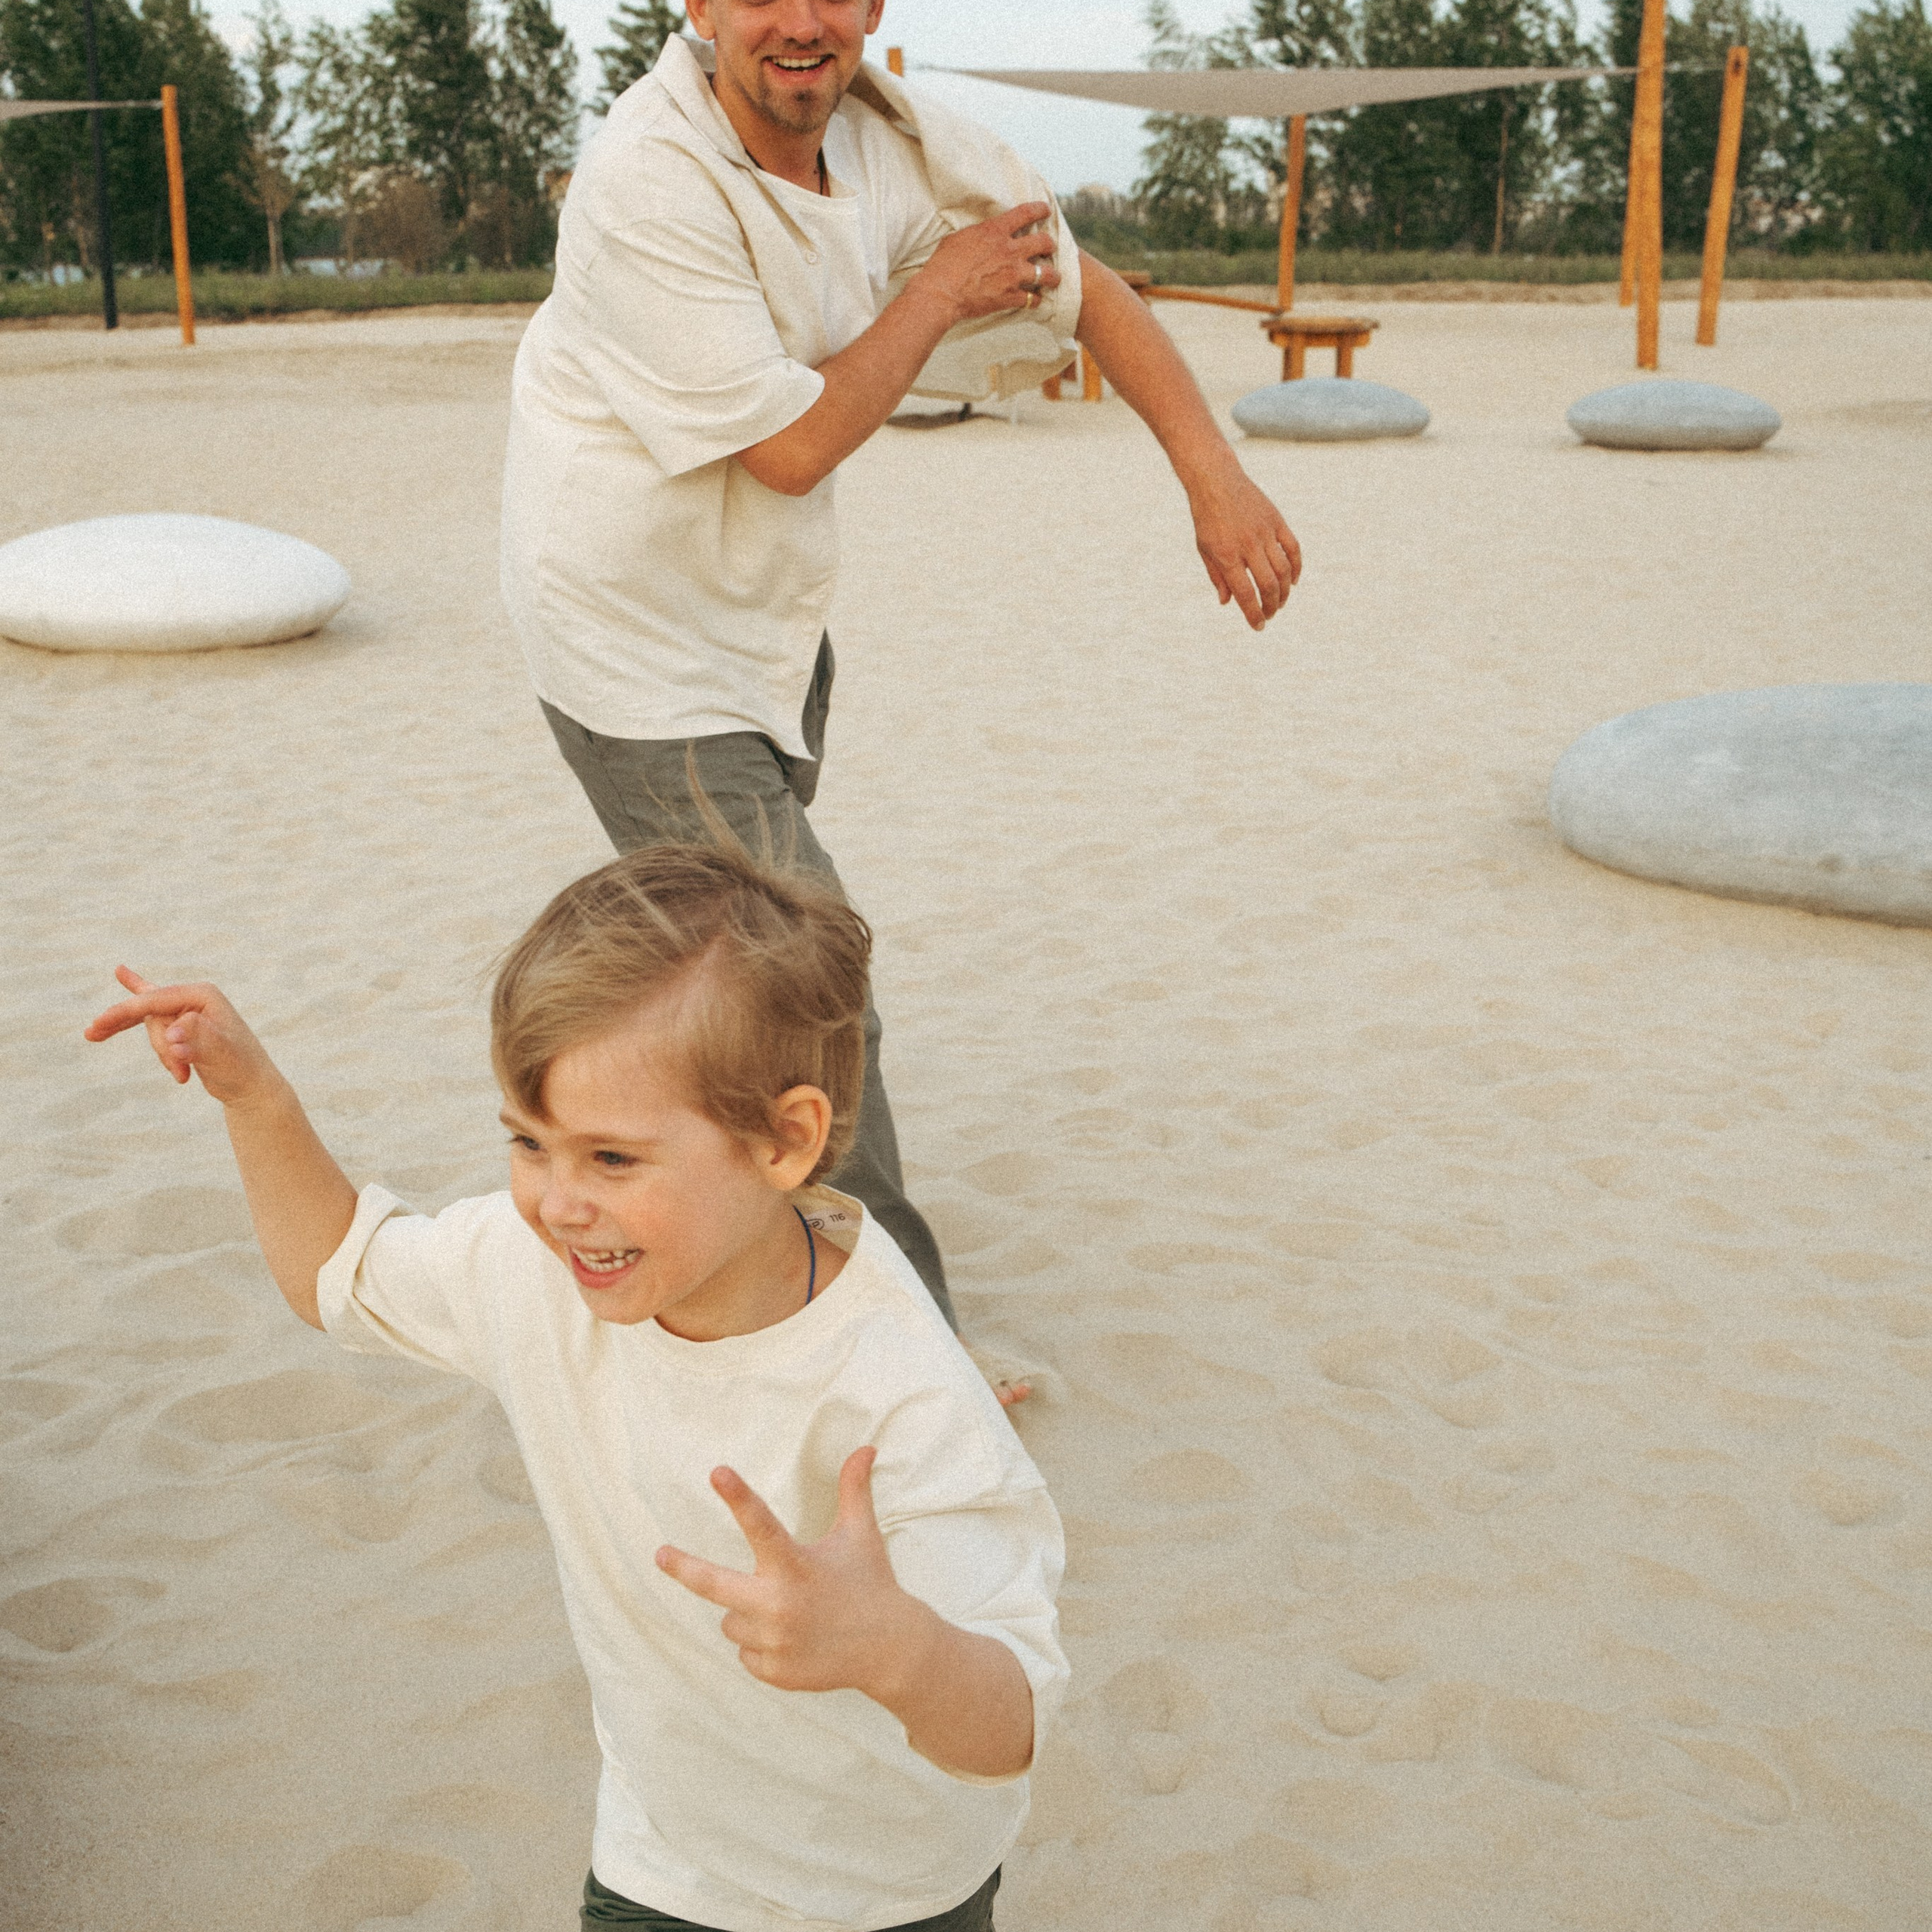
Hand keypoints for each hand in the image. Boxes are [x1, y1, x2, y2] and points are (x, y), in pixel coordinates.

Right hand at [84, 966, 282, 1105]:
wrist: (251, 1087)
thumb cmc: (240, 1068)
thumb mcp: (221, 1055)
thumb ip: (199, 1041)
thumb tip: (174, 1033)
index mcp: (204, 995)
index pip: (155, 1001)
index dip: (123, 1012)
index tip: (96, 1027)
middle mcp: (195, 997)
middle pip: (151, 1015)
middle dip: (155, 1044)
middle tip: (99, 1041)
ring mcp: (187, 1011)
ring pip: (152, 1029)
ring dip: (163, 1056)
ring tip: (184, 1075)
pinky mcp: (181, 1025)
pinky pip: (151, 1015)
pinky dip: (134, 1012)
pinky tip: (121, 971)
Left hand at [656, 1447, 934, 1696]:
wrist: (891, 1650)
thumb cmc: (870, 1582)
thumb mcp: (860, 1534)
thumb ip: (854, 1490)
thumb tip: (866, 1448)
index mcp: (797, 1565)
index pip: (761, 1523)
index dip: (737, 1496)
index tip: (716, 1471)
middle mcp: (780, 1603)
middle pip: (713, 1584)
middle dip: (684, 1567)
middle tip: (659, 1553)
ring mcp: (774, 1641)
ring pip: (730, 1620)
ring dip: (747, 1612)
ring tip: (789, 1610)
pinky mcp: (773, 1671)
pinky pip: (744, 1652)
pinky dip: (761, 1644)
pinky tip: (794, 1639)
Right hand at [909, 202, 1060, 326]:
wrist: (941, 293)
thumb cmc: (943, 265)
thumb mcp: (959, 238)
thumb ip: (977, 234)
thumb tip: (980, 234)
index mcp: (995, 231)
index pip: (1026, 213)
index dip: (1040, 210)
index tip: (1045, 211)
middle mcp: (1009, 250)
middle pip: (1044, 242)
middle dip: (1050, 245)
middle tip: (1049, 249)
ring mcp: (1012, 274)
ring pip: (1046, 273)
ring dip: (1052, 276)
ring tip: (1053, 278)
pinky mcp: (1010, 296)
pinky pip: (1032, 299)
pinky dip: (1035, 300)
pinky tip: (1034, 300)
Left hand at [1187, 458, 1302, 630]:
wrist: (1217, 481)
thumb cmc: (1207, 518)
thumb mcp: (1204, 549)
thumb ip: (1216, 576)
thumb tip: (1228, 603)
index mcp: (1227, 555)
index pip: (1245, 593)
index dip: (1254, 614)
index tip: (1258, 627)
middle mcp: (1248, 545)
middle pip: (1268, 585)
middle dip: (1271, 606)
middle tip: (1269, 615)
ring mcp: (1264, 532)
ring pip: (1283, 570)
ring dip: (1284, 591)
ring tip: (1280, 602)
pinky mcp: (1276, 521)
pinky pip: (1293, 548)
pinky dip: (1296, 567)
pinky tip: (1292, 580)